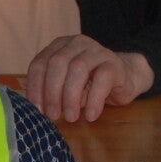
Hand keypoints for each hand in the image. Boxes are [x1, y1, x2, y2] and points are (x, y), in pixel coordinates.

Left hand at [26, 35, 153, 122]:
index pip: (40, 63)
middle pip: (57, 63)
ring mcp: (97, 51)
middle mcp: (77, 44)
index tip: (37, 109)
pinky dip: (94, 100)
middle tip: (53, 115)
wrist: (124, 78)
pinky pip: (102, 79)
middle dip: (52, 92)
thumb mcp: (67, 86)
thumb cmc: (91, 84)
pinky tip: (90, 116)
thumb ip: (52, 91)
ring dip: (71, 97)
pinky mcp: (114, 64)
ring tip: (71, 117)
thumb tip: (38, 110)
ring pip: (78, 69)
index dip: (35, 86)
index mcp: (60, 46)